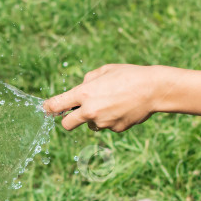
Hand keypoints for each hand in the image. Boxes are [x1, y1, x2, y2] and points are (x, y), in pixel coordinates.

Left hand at [43, 64, 166, 131]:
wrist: (154, 89)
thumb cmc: (128, 75)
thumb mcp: (104, 71)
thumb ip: (87, 81)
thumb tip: (80, 89)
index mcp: (84, 93)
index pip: (56, 105)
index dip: (48, 108)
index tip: (46, 109)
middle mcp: (90, 111)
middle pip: (67, 124)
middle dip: (67, 120)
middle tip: (73, 114)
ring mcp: (103, 122)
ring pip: (91, 124)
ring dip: (95, 117)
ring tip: (112, 103)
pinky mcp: (115, 129)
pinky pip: (107, 126)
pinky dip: (111, 119)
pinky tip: (123, 108)